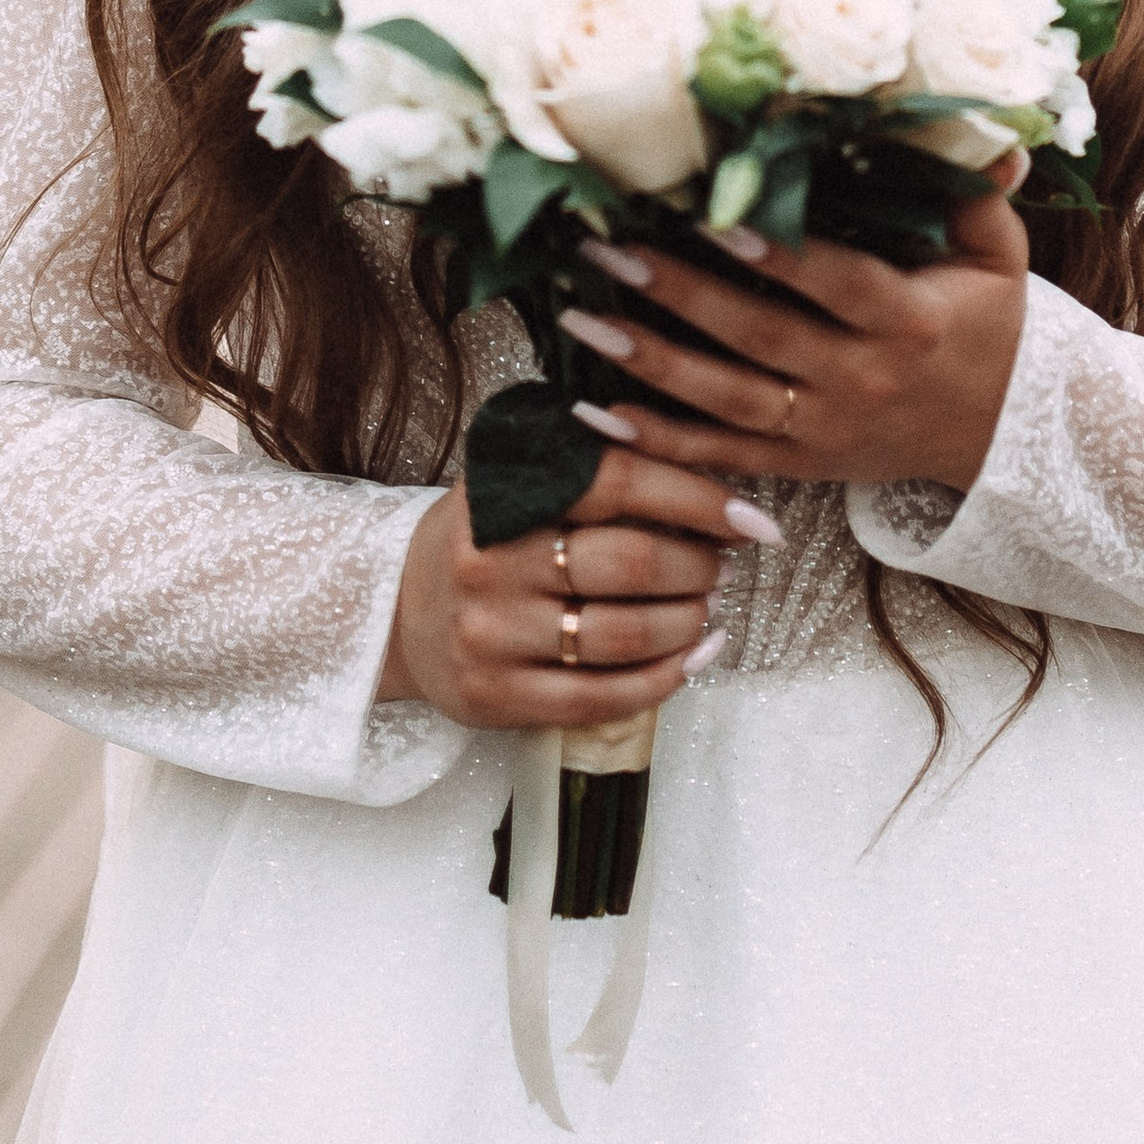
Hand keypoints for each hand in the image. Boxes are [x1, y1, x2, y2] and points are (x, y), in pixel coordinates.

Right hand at [380, 449, 772, 728]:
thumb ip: (583, 463)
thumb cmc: (481, 541)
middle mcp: (490, 563)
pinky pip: (602, 697)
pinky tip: (696, 656)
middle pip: (627, 562)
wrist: (392, 613)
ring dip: (688, 620)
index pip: (614, 481)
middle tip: (722, 564)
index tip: (751, 518)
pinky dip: (666, 678)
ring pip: (622, 634)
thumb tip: (684, 446)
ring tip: (707, 606)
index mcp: (499, 494)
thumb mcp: (510, 482)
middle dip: (697, 563)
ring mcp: (491, 636)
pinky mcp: (497, 697)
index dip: (696, 498)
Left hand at [554, 163, 1030, 493]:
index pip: (835, 283)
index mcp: (909, 322)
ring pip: (728, 400)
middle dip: (680, 293)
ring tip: (582, 322)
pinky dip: (660, 442)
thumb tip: (985, 132)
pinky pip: (722, 455)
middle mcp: (862, 379)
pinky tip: (598, 414)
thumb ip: (979, 194)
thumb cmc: (986, 324)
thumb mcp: (999, 258)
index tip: (712, 217)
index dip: (776, 255)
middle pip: (761, 338)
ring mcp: (825, 429)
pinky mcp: (800, 463)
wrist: (997, 433)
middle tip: (608, 252)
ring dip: (651, 363)